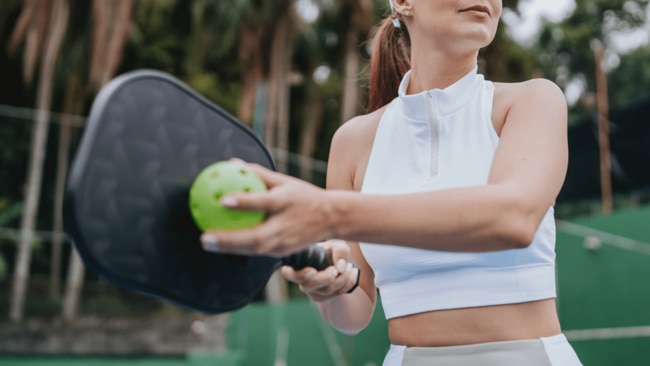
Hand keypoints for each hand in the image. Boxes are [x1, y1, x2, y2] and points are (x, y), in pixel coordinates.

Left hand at [200, 161, 335, 256]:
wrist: (332, 218)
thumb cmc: (303, 196)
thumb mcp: (284, 181)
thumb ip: (257, 173)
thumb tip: (231, 163)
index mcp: (286, 202)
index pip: (263, 202)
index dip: (244, 202)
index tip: (222, 201)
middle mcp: (285, 225)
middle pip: (255, 237)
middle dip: (228, 240)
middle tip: (204, 237)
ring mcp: (285, 242)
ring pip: (253, 249)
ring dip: (229, 249)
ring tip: (207, 244)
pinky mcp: (283, 252)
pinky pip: (257, 251)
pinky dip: (238, 249)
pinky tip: (221, 245)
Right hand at [280, 240, 359, 301]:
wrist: (337, 265)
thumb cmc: (331, 251)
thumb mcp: (337, 245)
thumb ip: (339, 250)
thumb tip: (340, 267)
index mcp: (297, 266)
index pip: (288, 274)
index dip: (299, 275)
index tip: (313, 271)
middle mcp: (302, 281)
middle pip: (309, 286)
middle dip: (326, 277)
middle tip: (336, 269)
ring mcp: (312, 292)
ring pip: (327, 290)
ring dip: (343, 278)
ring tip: (350, 265)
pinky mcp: (324, 298)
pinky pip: (338, 294)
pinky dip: (349, 282)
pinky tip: (353, 271)